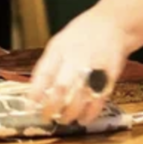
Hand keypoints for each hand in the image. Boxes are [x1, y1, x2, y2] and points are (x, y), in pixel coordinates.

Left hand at [28, 6, 133, 125]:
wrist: (112, 24)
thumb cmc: (82, 34)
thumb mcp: (59, 42)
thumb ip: (49, 64)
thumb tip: (36, 89)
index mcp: (59, 48)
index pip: (44, 72)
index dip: (35, 91)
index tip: (30, 105)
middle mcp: (76, 57)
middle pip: (61, 87)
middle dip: (52, 106)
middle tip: (47, 116)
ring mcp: (94, 67)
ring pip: (79, 97)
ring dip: (70, 113)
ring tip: (64, 119)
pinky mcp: (110, 76)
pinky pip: (99, 99)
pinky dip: (90, 113)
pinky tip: (83, 118)